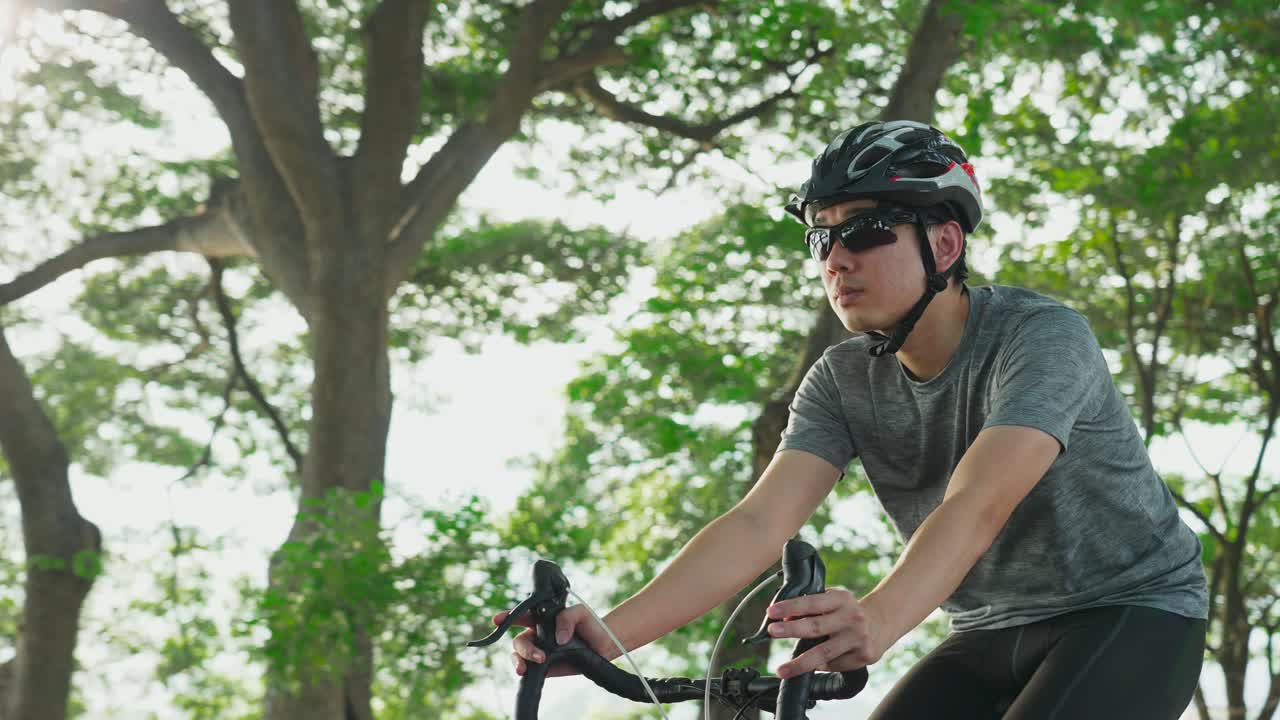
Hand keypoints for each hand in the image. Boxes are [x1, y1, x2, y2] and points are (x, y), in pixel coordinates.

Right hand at [495, 605, 619, 677]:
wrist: (603, 645)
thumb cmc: (590, 624)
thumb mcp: (581, 612)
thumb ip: (567, 618)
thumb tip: (559, 638)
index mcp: (543, 618)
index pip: (523, 615)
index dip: (508, 617)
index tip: (498, 620)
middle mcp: (538, 634)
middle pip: (519, 640)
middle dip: (523, 648)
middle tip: (539, 655)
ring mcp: (539, 650)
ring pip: (519, 654)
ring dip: (520, 660)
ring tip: (527, 668)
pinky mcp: (544, 666)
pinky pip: (528, 668)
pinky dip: (524, 670)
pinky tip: (526, 673)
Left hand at [764, 588, 887, 678]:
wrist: (882, 623)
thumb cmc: (848, 612)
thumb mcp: (832, 601)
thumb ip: (812, 608)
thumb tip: (785, 619)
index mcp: (841, 599)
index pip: (812, 602)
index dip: (790, 607)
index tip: (772, 612)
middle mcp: (851, 617)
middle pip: (816, 626)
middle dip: (791, 629)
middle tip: (772, 631)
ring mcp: (858, 638)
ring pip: (824, 653)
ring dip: (800, 663)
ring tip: (782, 669)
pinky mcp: (863, 656)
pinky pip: (834, 664)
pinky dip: (820, 666)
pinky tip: (812, 666)